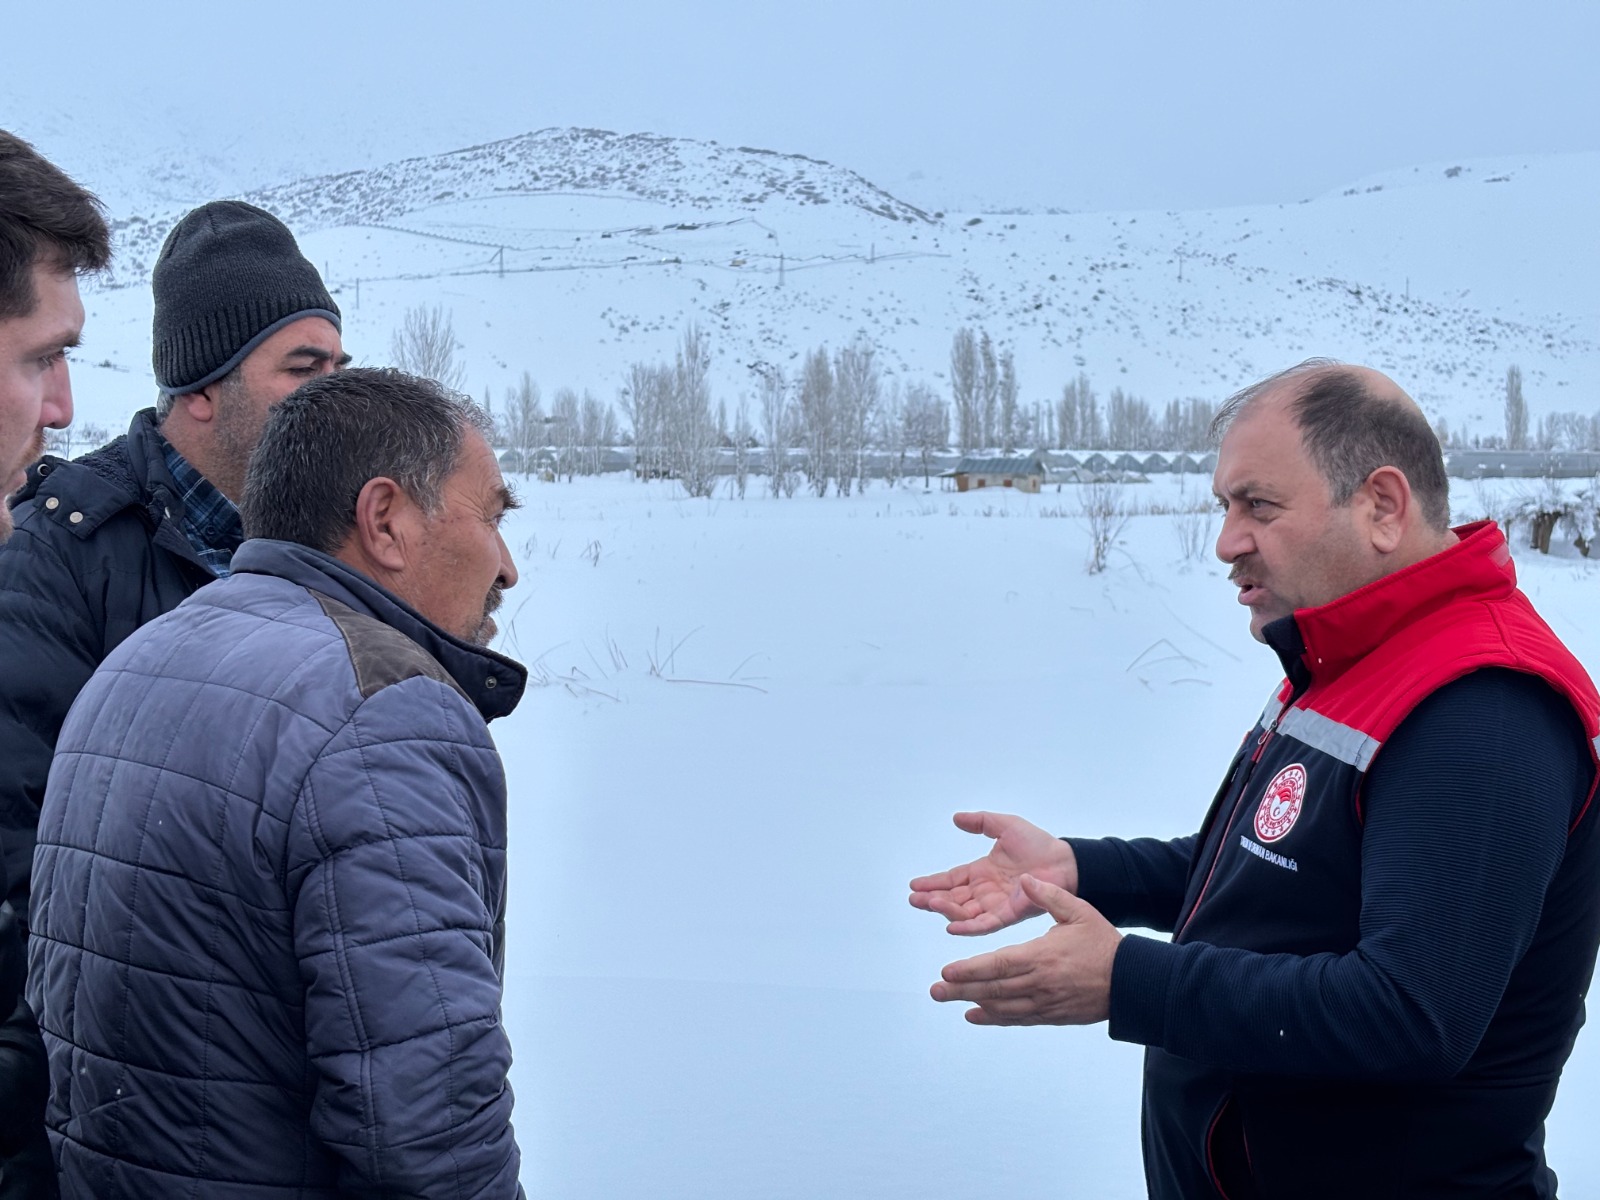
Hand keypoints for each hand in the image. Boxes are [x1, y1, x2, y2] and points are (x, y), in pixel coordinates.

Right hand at [909, 811, 1078, 934]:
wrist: (1064, 861)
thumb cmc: (1039, 844)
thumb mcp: (1005, 826)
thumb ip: (980, 822)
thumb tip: (956, 818)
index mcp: (983, 872)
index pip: (952, 880)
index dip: (934, 882)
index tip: (914, 885)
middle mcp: (986, 891)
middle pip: (953, 898)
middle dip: (932, 899)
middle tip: (913, 899)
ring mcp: (996, 904)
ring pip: (964, 912)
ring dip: (945, 910)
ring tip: (928, 903)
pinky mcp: (1008, 915)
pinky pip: (985, 924)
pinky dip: (968, 926)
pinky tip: (951, 926)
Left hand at [930, 874, 1120, 1024]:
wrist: (1131, 982)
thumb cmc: (1104, 944)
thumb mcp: (1079, 911)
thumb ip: (1049, 895)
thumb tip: (1025, 878)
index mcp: (1042, 956)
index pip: (999, 964)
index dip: (971, 969)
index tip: (947, 971)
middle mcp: (1039, 983)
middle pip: (994, 989)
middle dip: (961, 989)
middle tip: (935, 990)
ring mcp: (1045, 1002)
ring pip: (1002, 1007)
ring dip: (973, 1004)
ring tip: (948, 1000)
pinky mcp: (1051, 1015)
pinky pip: (1017, 1019)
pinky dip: (995, 1019)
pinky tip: (975, 1015)